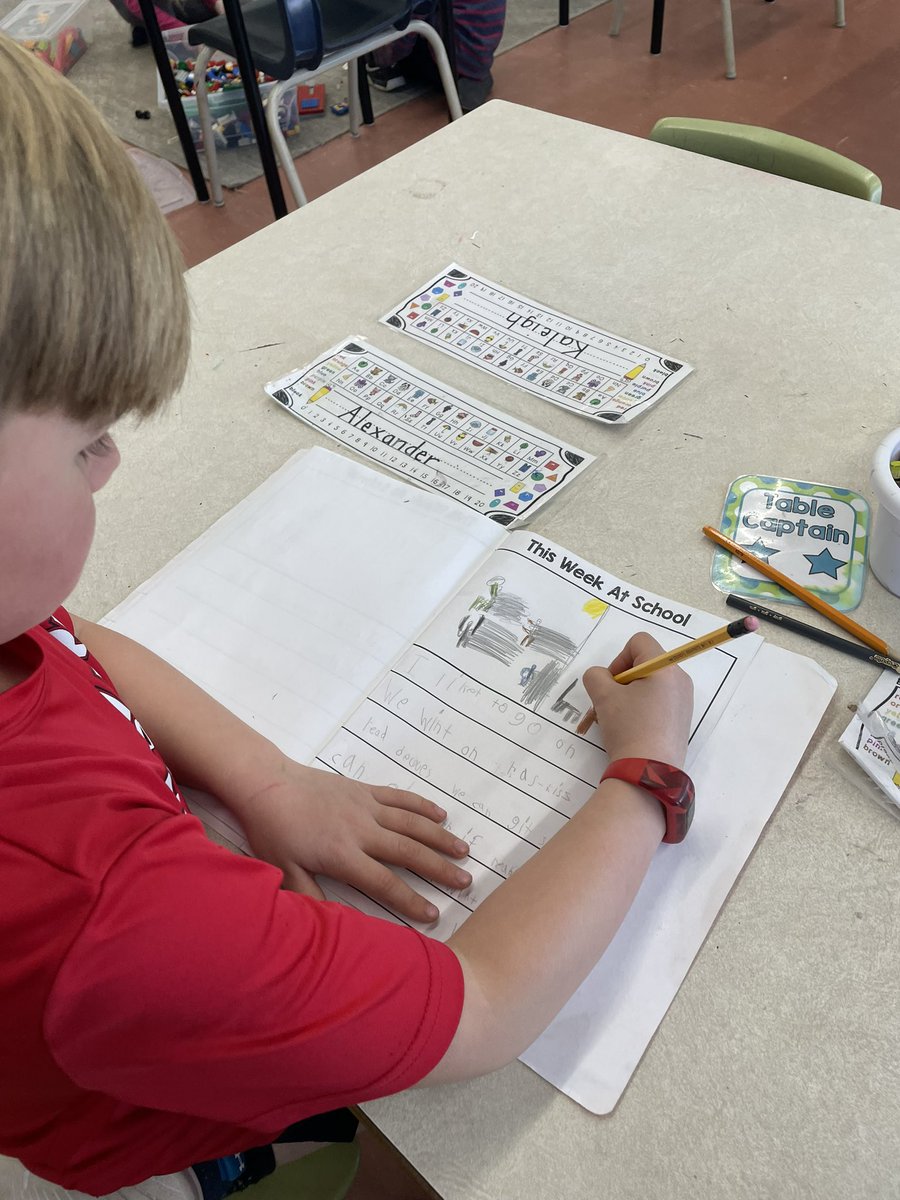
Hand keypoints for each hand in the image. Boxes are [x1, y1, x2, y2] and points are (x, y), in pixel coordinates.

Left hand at [237, 761, 471, 923]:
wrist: (267, 783)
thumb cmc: (274, 831)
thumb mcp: (285, 871)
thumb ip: (309, 899)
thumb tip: (331, 928)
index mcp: (343, 854)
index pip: (384, 883)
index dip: (410, 900)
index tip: (433, 915)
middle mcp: (362, 830)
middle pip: (408, 852)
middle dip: (438, 869)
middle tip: (465, 881)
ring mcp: (366, 806)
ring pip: (411, 823)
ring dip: (439, 837)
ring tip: (463, 850)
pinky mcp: (365, 790)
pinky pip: (400, 797)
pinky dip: (422, 805)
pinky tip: (441, 814)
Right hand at [583, 633, 692, 767]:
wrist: (649, 772)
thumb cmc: (628, 727)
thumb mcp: (603, 697)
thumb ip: (596, 676)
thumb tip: (602, 679)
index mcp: (665, 668)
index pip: (639, 641)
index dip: (619, 658)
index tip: (612, 684)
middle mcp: (680, 680)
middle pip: (645, 663)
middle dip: (622, 680)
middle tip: (610, 702)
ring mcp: (684, 701)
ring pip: (650, 684)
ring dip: (629, 696)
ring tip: (616, 719)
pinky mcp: (681, 720)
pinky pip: (658, 702)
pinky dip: (641, 709)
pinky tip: (631, 730)